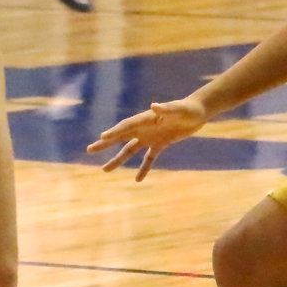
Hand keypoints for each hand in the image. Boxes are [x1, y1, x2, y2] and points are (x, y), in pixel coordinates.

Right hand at [87, 95, 207, 180]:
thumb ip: (165, 108)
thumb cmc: (187, 108)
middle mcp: (144, 128)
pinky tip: (138, 180)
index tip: (102, 138)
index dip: (114, 132)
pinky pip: (149, 158)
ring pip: (130, 150)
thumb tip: (154, 106)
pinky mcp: (160, 144)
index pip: (126, 126)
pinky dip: (143, 168)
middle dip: (105, 143)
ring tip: (105, 169)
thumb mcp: (178, 109)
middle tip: (89, 149)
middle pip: (121, 137)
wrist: (197, 112)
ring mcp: (150, 137)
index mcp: (145, 119)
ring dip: (118, 159)